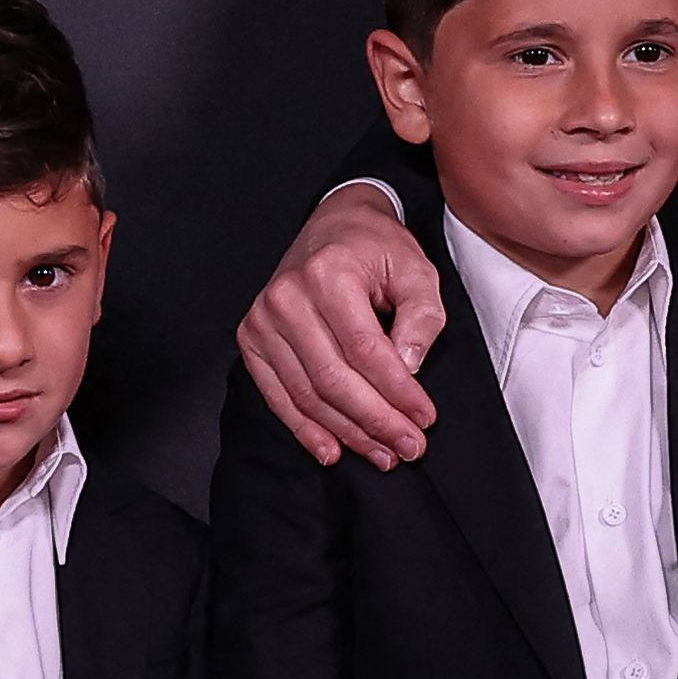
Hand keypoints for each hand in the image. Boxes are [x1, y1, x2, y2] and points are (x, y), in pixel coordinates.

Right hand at [236, 183, 447, 468]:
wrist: (334, 224)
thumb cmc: (376, 248)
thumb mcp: (417, 270)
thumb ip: (423, 317)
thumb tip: (409, 369)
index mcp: (329, 274)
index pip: (365, 350)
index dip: (398, 392)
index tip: (424, 418)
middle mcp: (287, 296)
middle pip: (334, 379)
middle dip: (376, 421)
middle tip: (408, 447)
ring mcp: (263, 319)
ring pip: (307, 394)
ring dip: (347, 433)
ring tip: (381, 453)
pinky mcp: (252, 338)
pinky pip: (278, 395)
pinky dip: (305, 428)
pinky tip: (332, 450)